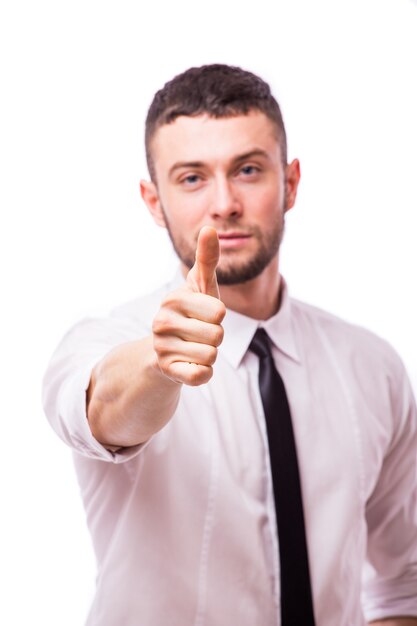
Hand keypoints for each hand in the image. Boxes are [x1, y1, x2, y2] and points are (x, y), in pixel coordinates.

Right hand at [152, 226, 225, 385]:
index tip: (204, 315)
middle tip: (199, 333)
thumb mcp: (201, 286)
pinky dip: (204, 372)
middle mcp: (162, 323)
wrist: (166, 348)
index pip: (219, 312)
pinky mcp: (167, 371)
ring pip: (211, 356)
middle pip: (217, 335)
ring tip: (193, 347)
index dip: (218, 316)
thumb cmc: (193, 312)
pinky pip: (201, 376)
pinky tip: (190, 364)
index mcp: (173, 299)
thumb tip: (210, 227)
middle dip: (215, 336)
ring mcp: (162, 348)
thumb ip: (207, 258)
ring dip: (209, 354)